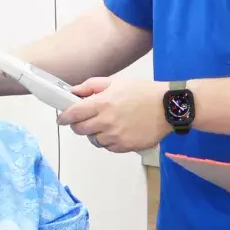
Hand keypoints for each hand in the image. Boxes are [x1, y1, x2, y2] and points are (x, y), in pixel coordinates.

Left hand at [58, 78, 172, 152]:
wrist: (168, 108)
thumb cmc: (142, 92)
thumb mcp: (117, 82)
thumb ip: (92, 86)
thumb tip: (73, 92)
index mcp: (103, 103)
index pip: (74, 114)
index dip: (64, 117)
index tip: (62, 119)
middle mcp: (106, 121)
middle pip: (80, 130)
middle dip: (78, 125)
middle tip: (84, 121)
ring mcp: (115, 136)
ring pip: (94, 140)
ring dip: (95, 134)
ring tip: (106, 125)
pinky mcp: (124, 147)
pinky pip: (108, 147)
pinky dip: (109, 141)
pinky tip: (118, 132)